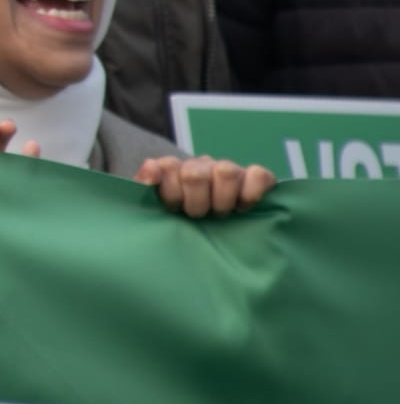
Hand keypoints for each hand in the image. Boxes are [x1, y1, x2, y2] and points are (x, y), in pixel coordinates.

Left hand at [133, 154, 274, 216]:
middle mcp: (201, 165)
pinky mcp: (255, 179)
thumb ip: (143, 186)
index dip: (171, 194)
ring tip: (220, 214)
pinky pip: (259, 175)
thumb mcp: (152, 208)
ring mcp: (228, 170)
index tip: (174, 210)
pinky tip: (242, 208)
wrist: (206, 238)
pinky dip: (251, 193)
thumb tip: (151, 165)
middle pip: (195, 173)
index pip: (168, 166)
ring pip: (226, 171)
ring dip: (222, 201)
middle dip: (196, 203)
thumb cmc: (175, 223)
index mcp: (174, 169)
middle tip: (198, 216)